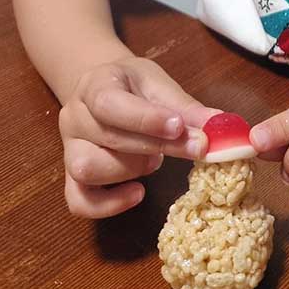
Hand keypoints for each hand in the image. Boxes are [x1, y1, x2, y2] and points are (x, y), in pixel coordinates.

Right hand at [58, 56, 216, 218]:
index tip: (179, 126)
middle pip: (108, 138)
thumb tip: (219, 125)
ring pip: (88, 169)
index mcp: (94, 85)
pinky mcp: (71, 178)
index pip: (110, 104)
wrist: (103, 89)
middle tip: (195, 147)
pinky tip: (137, 193)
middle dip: (157, 145)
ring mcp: (69, 149)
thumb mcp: (158, 84)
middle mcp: (74, 117)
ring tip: (154, 159)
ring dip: (130, 168)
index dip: (145, 119)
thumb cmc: (132, 86)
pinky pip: (78, 200)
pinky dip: (109, 204)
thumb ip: (185, 106)